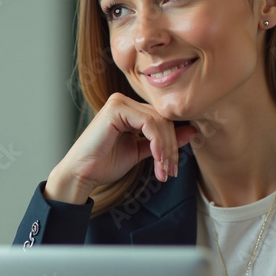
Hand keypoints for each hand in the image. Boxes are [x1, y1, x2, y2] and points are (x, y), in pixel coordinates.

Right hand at [45, 93, 197, 203]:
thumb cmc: (105, 163)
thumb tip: (192, 132)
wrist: (83, 174)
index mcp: (130, 109)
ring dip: (166, 149)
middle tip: (171, 171)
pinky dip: (157, 143)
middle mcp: (124, 101)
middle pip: (163, 119)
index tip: (173, 168)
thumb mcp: (141, 151)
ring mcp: (119, 102)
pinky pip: (148, 123)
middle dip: (171, 148)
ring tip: (164, 170)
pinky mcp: (116, 109)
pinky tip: (157, 160)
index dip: (173, 143)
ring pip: (158, 121)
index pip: (162, 120)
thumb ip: (162, 142)